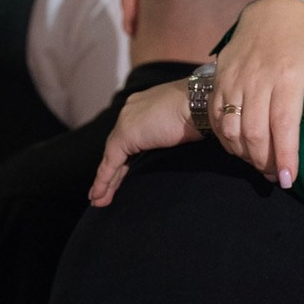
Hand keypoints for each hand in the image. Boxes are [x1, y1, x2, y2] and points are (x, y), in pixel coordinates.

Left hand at [89, 78, 198, 207]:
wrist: (203, 102)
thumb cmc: (205, 112)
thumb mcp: (187, 124)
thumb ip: (176, 134)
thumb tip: (187, 143)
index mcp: (146, 104)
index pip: (131, 136)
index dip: (127, 157)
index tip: (123, 173)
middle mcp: (132, 109)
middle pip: (117, 147)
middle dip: (111, 171)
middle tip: (103, 191)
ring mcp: (127, 120)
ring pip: (111, 157)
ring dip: (105, 181)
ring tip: (99, 200)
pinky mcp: (126, 134)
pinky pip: (110, 163)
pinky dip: (104, 181)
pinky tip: (99, 196)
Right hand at [202, 0, 303, 184]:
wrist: (269, 16)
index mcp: (289, 77)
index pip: (284, 123)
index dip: (285, 154)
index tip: (289, 180)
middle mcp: (259, 79)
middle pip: (255, 132)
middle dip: (264, 161)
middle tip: (276, 177)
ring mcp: (236, 80)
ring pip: (232, 128)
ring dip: (244, 154)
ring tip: (260, 165)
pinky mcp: (220, 80)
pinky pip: (216, 117)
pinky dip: (226, 139)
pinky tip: (240, 150)